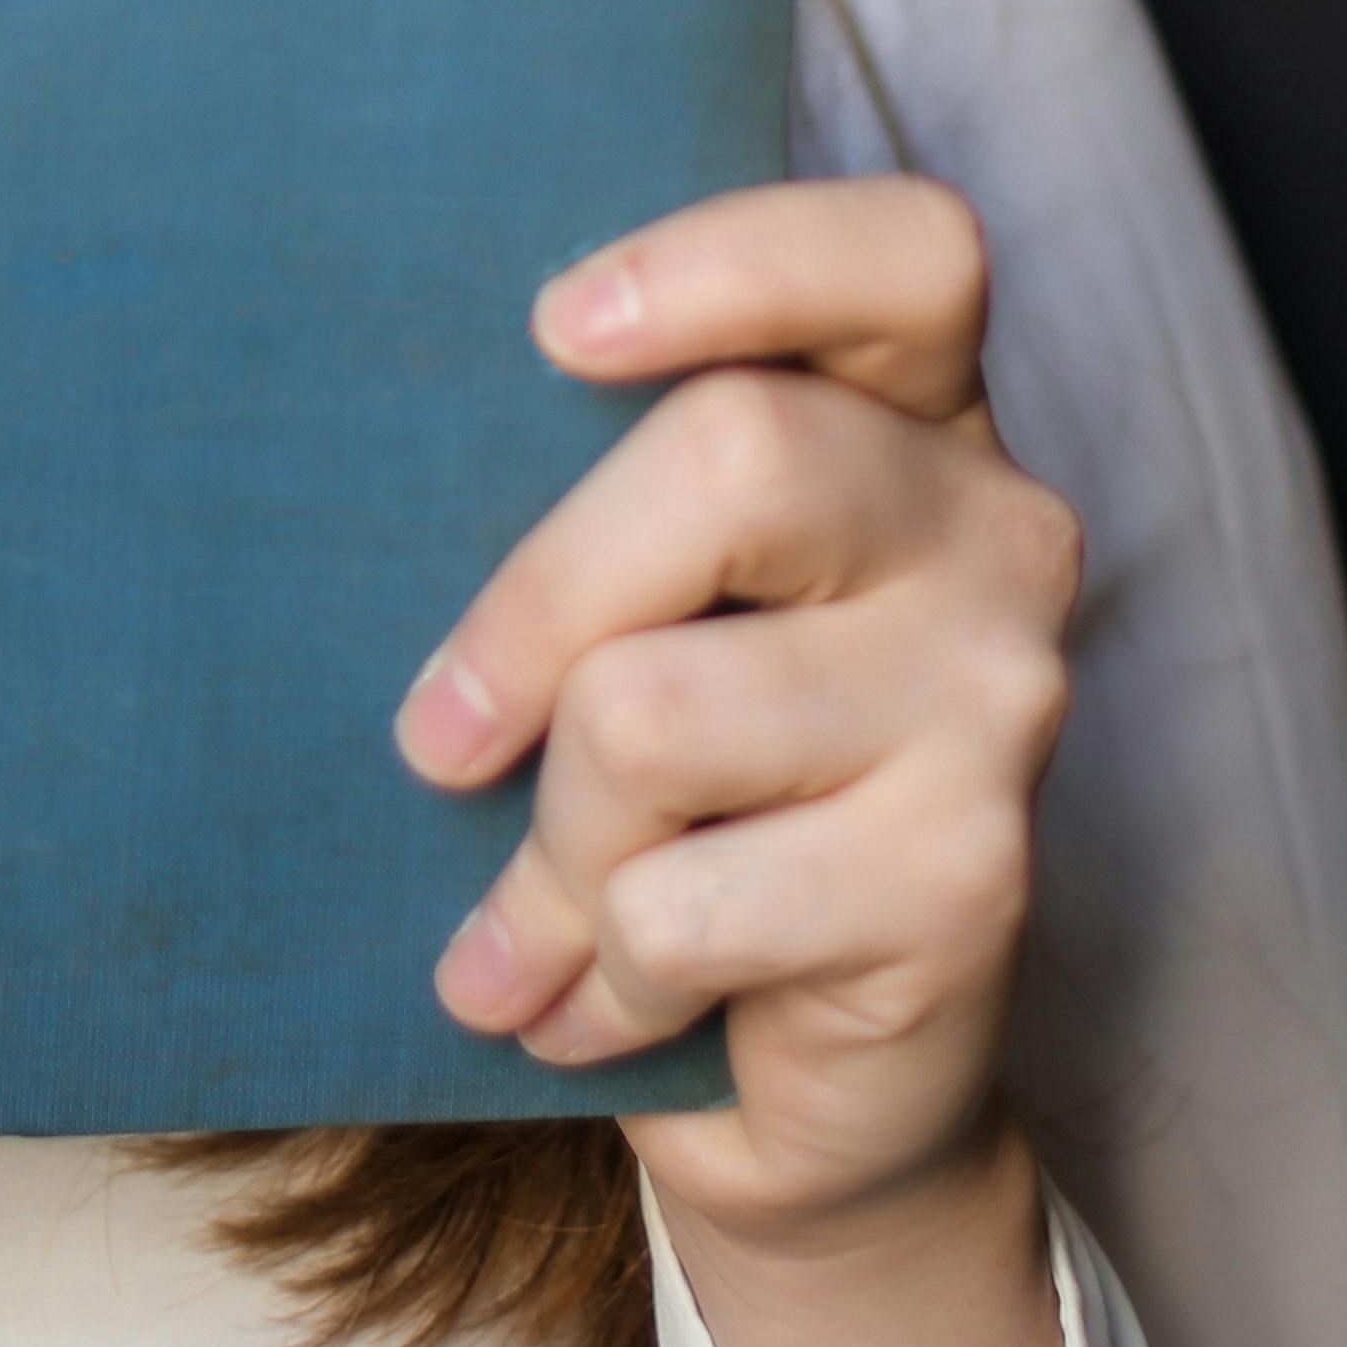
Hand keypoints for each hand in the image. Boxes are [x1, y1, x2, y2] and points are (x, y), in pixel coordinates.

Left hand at [398, 177, 1080, 1346]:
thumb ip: (591, 518)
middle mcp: (993, 536)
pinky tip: (598, 1007)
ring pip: (654, 712)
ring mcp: (1000, 706)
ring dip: (540, 859)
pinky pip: (679, 904)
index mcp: (914, 426)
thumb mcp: (632, 625)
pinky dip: (590, 978)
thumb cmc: (676, 811)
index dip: (737, 258)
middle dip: (532, 608)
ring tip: (520, 933)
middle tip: (435, 741)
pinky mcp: (969, 883)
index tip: (554, 329)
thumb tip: (346, 462)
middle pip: (736, 458)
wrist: (794, 1092)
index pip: (909, 253)